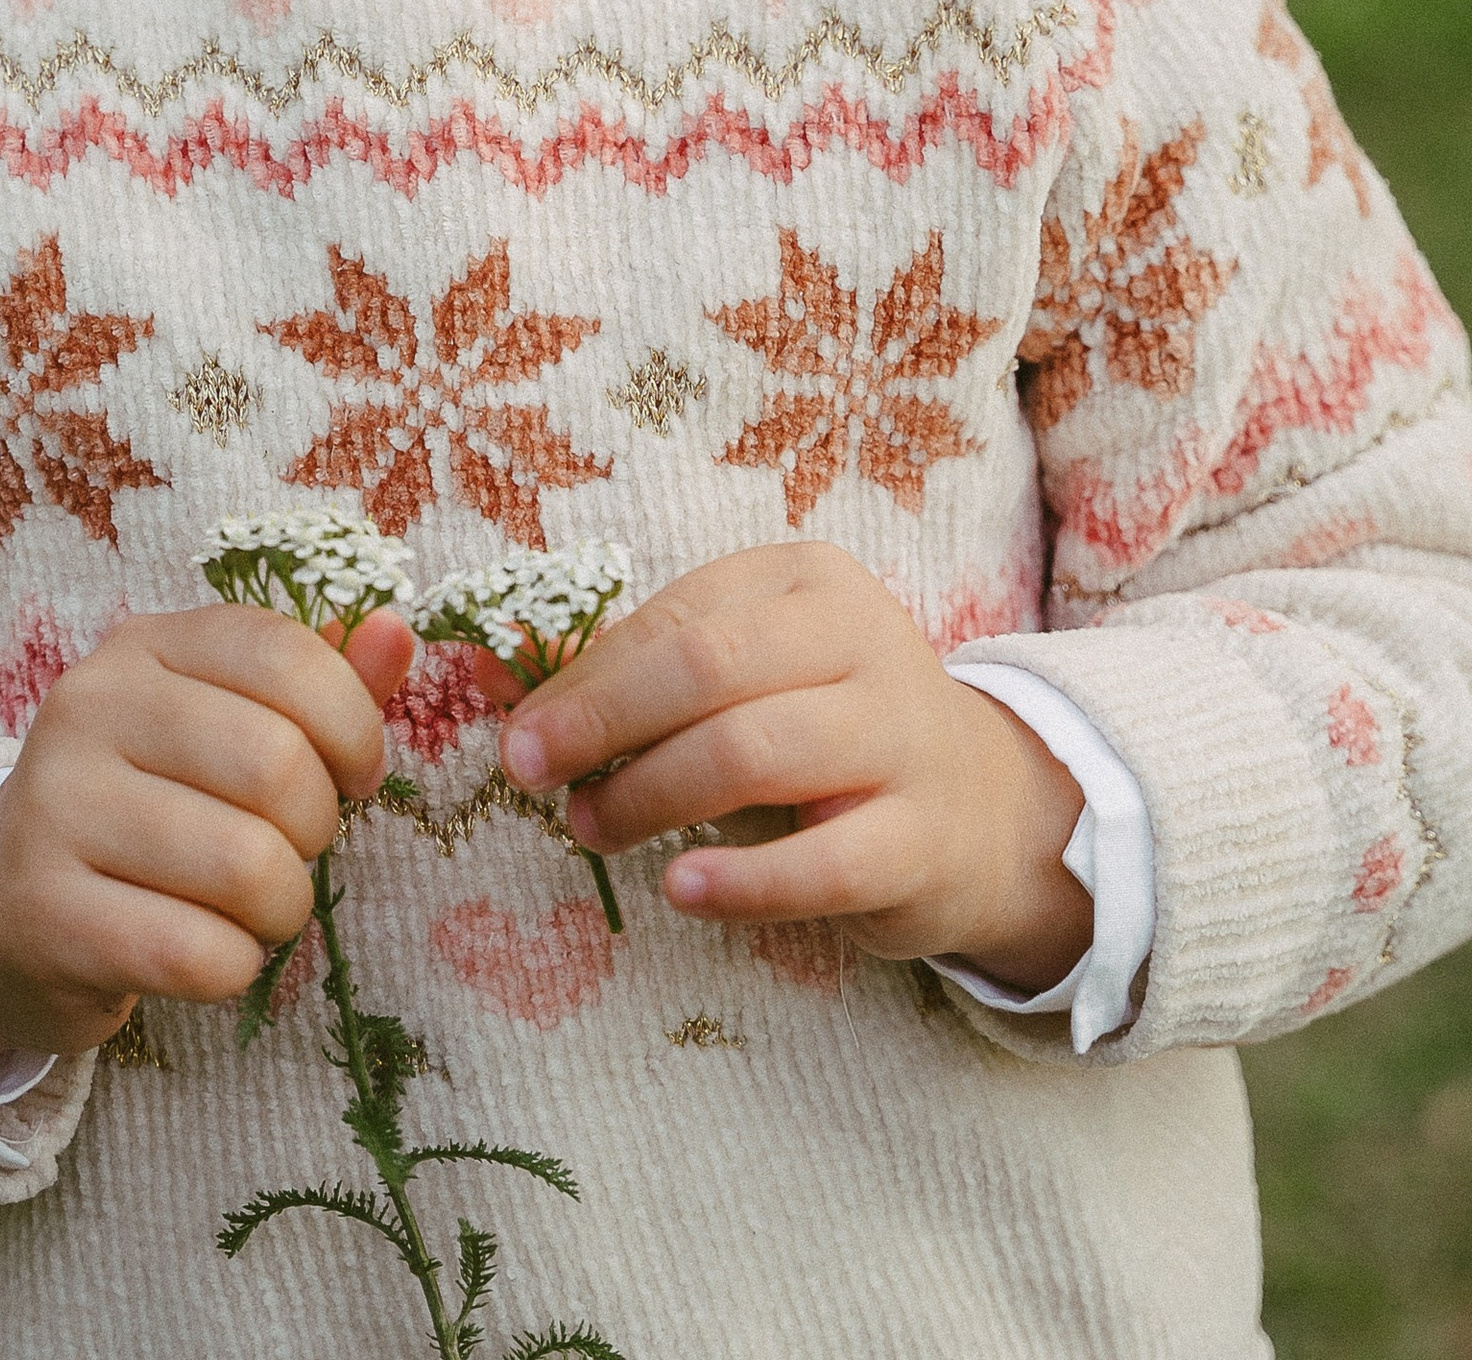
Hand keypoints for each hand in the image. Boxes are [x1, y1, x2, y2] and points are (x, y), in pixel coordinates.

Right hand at [0, 606, 412, 1079]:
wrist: (6, 910)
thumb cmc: (149, 807)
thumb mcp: (224, 724)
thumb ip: (317, 683)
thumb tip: (396, 631)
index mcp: (144, 646)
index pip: (283, 654)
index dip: (352, 723)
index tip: (354, 774)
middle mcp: (89, 707)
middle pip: (274, 763)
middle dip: (316, 827)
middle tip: (290, 850)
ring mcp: (55, 808)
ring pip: (243, 866)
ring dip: (281, 907)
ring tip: (254, 907)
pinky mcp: (41, 912)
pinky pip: (194, 952)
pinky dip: (232, 966)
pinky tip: (208, 953)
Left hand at [496, 542, 1089, 989]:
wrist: (978, 807)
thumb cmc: (824, 728)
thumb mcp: (744, 678)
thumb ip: (635, 675)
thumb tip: (493, 679)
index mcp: (809, 582)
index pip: (679, 620)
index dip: (586, 678)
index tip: (518, 733)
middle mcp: (863, 641)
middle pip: (709, 670)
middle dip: (604, 723)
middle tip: (534, 776)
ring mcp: (901, 738)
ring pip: (754, 753)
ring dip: (651, 795)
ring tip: (595, 827)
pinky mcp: (923, 840)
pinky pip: (824, 862)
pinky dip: (742, 880)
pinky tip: (680, 888)